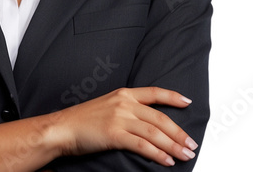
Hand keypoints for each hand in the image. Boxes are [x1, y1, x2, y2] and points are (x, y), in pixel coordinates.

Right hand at [48, 86, 197, 166]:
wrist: (61, 128)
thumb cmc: (81, 120)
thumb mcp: (106, 106)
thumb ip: (125, 110)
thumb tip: (145, 124)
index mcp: (123, 94)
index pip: (154, 92)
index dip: (173, 97)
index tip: (187, 102)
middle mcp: (124, 104)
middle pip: (160, 118)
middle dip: (179, 133)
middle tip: (191, 144)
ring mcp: (119, 118)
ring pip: (155, 133)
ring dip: (173, 146)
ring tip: (185, 155)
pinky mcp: (114, 134)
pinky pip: (142, 145)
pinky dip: (157, 154)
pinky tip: (166, 160)